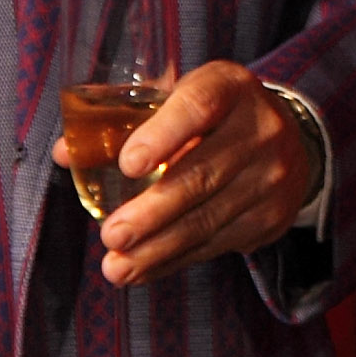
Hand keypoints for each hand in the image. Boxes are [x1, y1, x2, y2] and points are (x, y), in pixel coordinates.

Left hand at [75, 60, 312, 287]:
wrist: (289, 141)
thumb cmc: (215, 116)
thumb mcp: (180, 99)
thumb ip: (124, 120)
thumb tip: (66, 152)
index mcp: (229, 87)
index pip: (199, 106)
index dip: (163, 136)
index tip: (127, 165)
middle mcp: (259, 130)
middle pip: (201, 176)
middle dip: (151, 212)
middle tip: (112, 235)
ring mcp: (271, 177)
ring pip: (208, 220)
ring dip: (158, 248)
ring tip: (117, 266)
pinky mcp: (272, 216)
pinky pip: (217, 244)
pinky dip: (175, 260)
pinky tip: (145, 268)